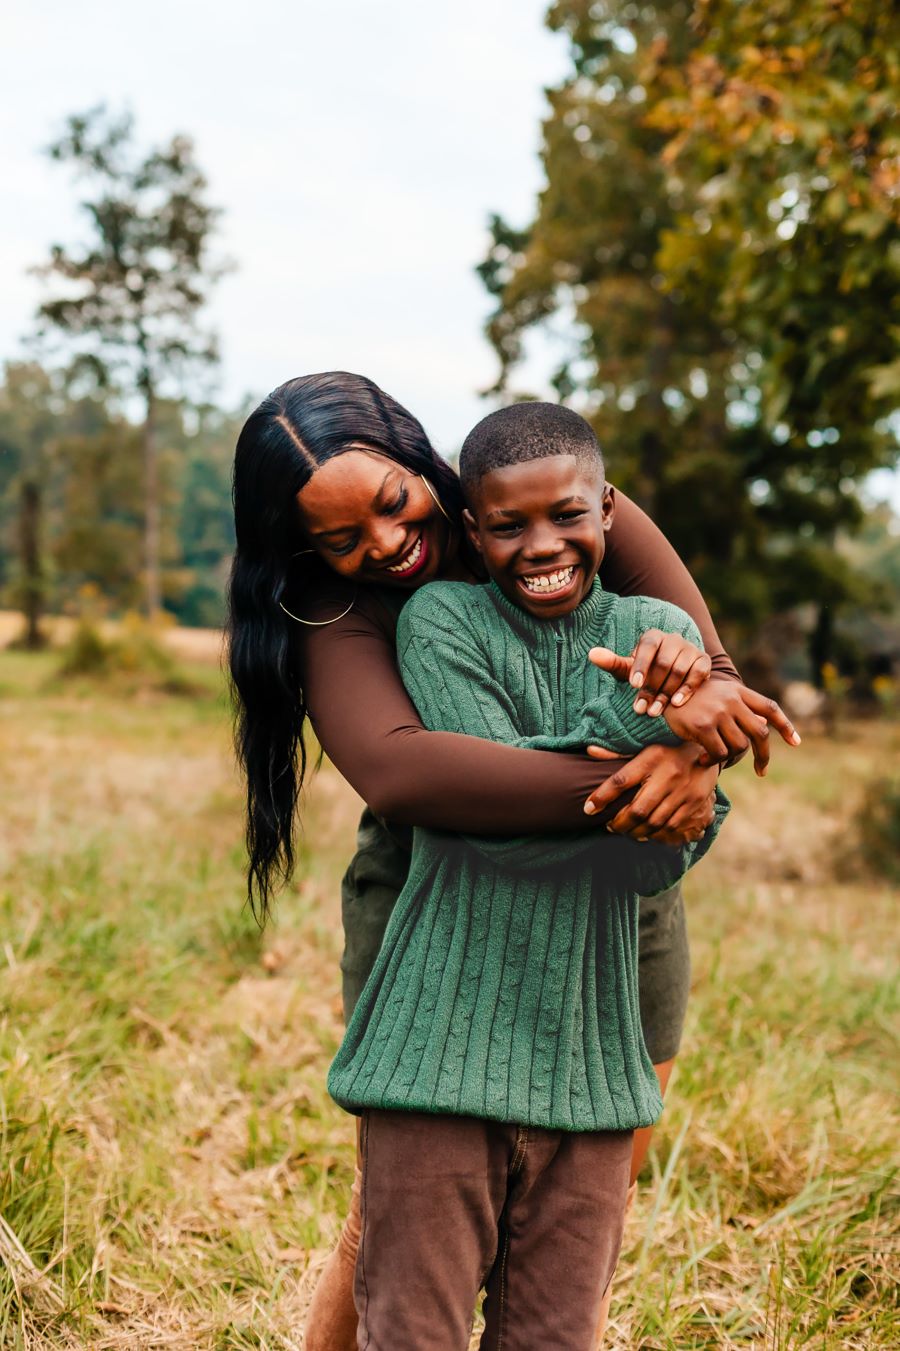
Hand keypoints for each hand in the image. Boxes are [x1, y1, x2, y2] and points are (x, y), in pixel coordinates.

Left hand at [582, 742, 717, 843]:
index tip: (588, 809)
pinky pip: (671, 826)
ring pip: (654, 822)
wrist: (706, 747)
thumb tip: (590, 752)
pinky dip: (655, 833)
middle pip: (638, 809)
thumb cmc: (666, 747)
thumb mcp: (643, 745)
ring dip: (635, 832)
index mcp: (651, 758)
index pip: (621, 780)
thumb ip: (617, 752)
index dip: (601, 797)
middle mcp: (667, 775)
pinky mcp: (695, 802)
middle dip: (620, 824)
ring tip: (625, 831)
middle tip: (610, 826)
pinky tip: (645, 832)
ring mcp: (683, 791)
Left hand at [589, 629, 710, 717]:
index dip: (641, 665)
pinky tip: (676, 704)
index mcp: (653, 637)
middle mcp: (673, 639)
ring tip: (655, 712)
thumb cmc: (645, 674)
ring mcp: (690, 649)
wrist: (674, 679)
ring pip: (680, 670)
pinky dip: (687, 689)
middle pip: (664, 662)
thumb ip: (612, 663)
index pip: (648, 646)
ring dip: (666, 693)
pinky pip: (698, 674)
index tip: (634, 686)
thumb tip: (592, 653)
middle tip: (641, 710)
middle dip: (652, 688)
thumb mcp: (629, 670)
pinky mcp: (704, 661)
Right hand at [662, 679, 800, 776]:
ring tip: (717, 758)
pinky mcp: (702, 726)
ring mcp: (718, 712)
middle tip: (761, 769)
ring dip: (731, 757)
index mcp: (738, 690)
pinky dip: (715, 761)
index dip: (785, 726)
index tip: (795, 743)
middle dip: (764, 755)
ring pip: (740, 746)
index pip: (769, 708)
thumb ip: (739, 706)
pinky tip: (705, 760)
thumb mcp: (717, 694)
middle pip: (760, 733)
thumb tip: (763, 729)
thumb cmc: (690, 696)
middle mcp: (731, 699)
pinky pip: (720, 753)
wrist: (659, 690)